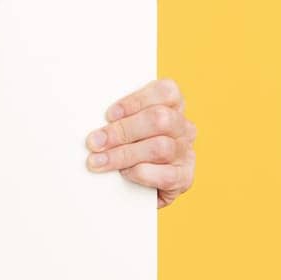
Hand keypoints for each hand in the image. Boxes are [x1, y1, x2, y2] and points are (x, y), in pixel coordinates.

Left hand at [83, 78, 196, 208]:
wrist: (138, 188)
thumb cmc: (127, 147)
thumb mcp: (123, 126)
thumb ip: (115, 118)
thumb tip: (94, 125)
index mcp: (172, 106)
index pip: (166, 92)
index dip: (136, 101)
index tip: (109, 115)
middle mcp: (183, 127)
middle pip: (160, 119)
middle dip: (123, 130)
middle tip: (95, 141)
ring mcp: (186, 153)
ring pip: (160, 147)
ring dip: (123, 154)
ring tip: (99, 161)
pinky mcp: (184, 178)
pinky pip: (166, 175)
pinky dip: (141, 174)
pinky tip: (125, 174)